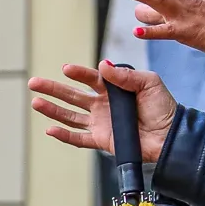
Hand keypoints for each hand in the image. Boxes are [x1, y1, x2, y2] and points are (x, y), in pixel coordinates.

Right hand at [29, 61, 177, 165]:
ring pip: (71, 116)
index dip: (79, 73)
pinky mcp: (102, 140)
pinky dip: (64, 135)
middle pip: (73, 95)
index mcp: (114, 88)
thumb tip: (102, 65)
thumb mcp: (149, 82)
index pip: (91, 78)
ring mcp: (100, 123)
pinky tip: (49, 129)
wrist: (170, 136)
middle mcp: (103, 105)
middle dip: (53, 89)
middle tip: (34, 83)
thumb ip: (125, 75)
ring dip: (53, 110)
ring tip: (35, 102)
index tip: (66, 69)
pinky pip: (78, 138)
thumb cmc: (164, 108)